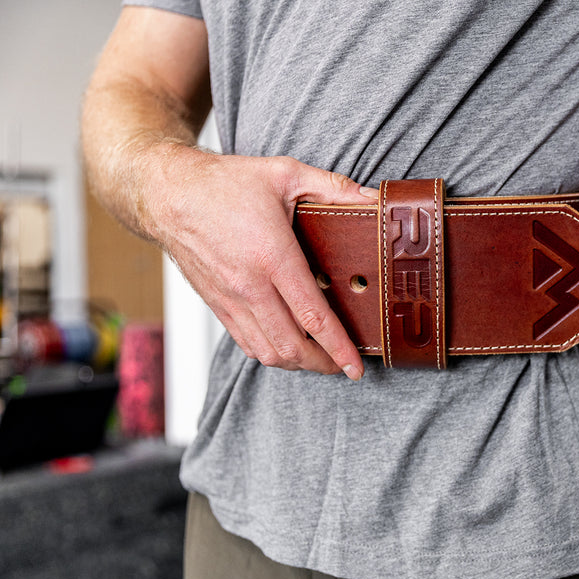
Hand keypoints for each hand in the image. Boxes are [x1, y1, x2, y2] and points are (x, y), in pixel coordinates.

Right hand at [147, 148, 376, 377]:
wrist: (166, 193)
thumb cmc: (225, 183)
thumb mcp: (286, 173)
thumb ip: (333, 187)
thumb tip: (374, 199)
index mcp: (272, 256)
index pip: (312, 316)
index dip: (338, 347)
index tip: (356, 367)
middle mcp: (249, 285)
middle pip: (291, 346)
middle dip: (323, 364)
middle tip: (345, 365)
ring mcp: (230, 299)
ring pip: (268, 352)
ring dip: (298, 363)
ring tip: (321, 359)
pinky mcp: (217, 304)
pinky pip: (247, 343)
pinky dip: (271, 352)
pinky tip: (288, 346)